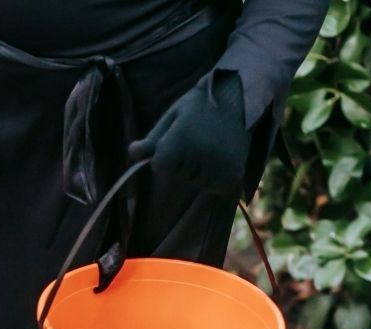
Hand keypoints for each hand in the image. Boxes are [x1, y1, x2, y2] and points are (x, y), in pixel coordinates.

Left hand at [130, 70, 250, 196]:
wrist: (239, 100)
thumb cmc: (200, 106)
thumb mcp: (173, 116)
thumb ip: (153, 139)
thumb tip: (132, 153)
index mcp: (183, 138)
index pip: (161, 167)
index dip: (164, 157)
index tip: (176, 141)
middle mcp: (202, 154)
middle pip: (178, 176)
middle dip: (182, 163)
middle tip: (198, 139)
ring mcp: (220, 167)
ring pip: (195, 182)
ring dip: (197, 171)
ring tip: (210, 146)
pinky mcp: (234, 175)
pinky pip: (212, 187)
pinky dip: (212, 177)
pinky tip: (219, 158)